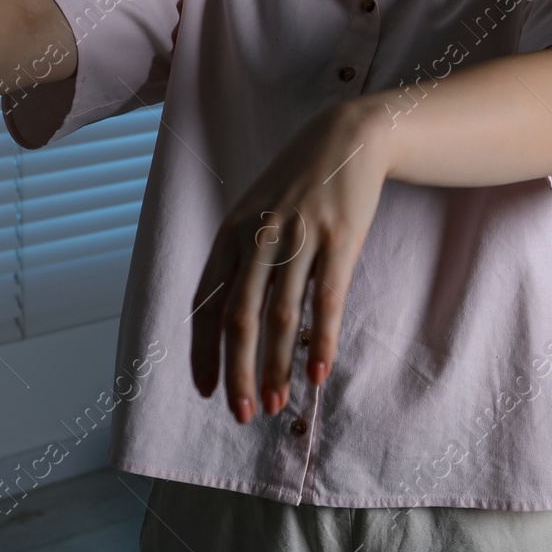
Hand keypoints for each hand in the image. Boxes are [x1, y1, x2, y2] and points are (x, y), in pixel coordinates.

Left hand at [190, 99, 388, 422]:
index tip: (206, 391)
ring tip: (277, 404)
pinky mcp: (339, 240)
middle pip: (239, 317)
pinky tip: (318, 373)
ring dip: (277, 367)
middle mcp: (258, 237)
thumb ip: (242, 258)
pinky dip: (321, 341)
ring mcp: (299, 237)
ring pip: (280, 316)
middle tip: (242, 414)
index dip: (203, 352)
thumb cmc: (298, 182)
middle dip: (237, 373)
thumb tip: (232, 320)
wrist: (347, 138)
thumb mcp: (256, 211)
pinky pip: (326, 300)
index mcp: (230, 233)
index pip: (206, 304)